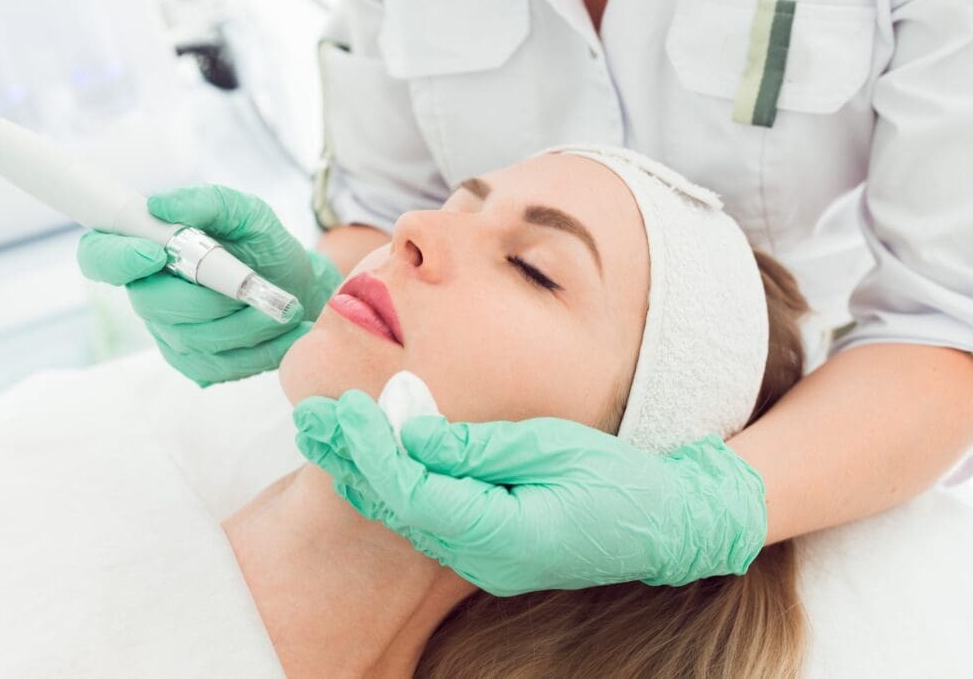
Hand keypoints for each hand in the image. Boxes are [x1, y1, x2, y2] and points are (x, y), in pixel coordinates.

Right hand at [77, 185, 341, 385]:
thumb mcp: (246, 213)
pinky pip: (222, 366)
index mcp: (145, 250)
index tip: (156, 254)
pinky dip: (263, 348)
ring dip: (245, 323)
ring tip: (281, 307)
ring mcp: (171, 336)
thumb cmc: (262, 244)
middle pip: (151, 304)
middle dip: (207, 297)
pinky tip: (284, 331)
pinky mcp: (199, 366)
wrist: (300, 287)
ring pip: (194, 338)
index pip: (98, 256)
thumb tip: (161, 204)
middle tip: (251, 287)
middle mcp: (149, 295)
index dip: (116, 259)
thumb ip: (207, 202)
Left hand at [293, 390, 767, 595]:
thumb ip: (477, 446)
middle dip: (351, 461)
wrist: (663, 525)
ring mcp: (484, 562)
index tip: (343, 410)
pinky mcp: (487, 551)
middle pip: (400, 508)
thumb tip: (413, 431)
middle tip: (310, 419)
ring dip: (363, 473)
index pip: (418, 493)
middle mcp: (485, 560)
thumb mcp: (552, 448)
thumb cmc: (619, 482)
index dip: (375, 451)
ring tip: (322, 434)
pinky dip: (394, 486)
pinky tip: (367, 462)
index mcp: (506, 534)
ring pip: (407, 516)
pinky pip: (427, 518)